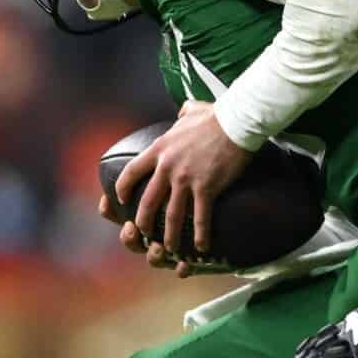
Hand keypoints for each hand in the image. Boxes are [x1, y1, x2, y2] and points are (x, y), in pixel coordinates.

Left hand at [110, 100, 253, 262]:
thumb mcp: (191, 110)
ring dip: (169, 235)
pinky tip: (201, 246)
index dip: (123, 188)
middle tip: (144, 232)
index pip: (131, 172)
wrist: (235, 123)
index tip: (121, 199)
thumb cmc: (217, 115)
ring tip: (170, 247)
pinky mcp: (206, 188)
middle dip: (143, 221)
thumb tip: (184, 109)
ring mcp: (186, 179)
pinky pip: (200, 217)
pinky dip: (200, 235)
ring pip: (171, 215)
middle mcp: (168, 167)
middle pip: (147, 201)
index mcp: (160, 149)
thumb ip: (183, 112)